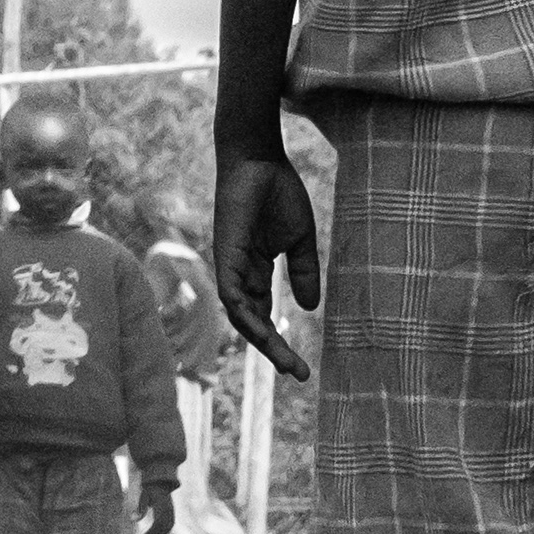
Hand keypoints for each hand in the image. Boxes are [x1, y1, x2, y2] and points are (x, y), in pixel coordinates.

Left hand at [138, 486, 176, 533]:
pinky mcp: (172, 511)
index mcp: (161, 506)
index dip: (152, 531)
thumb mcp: (143, 498)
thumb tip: (134, 520)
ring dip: (161, 533)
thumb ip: (140, 509)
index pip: (158, 522)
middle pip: (164, 526)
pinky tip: (158, 533)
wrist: (159, 483)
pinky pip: (171, 523)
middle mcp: (168, 509)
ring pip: (169, 526)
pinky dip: (166, 530)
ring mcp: (172, 510)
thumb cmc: (149, 490)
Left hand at [214, 150, 320, 380]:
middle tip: (299, 373)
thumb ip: (302, 274)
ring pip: (241, 315)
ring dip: (262, 340)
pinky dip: (244, 314)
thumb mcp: (298, 241)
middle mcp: (239, 274)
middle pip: (252, 323)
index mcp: (255, 271)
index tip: (303, 368)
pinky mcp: (224, 255)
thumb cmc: (277, 193)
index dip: (281, 342)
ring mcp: (230, 266)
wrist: (259, 160)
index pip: (265, 315)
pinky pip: (231, 293)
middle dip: (274, 350)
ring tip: (285, 361)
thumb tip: (309, 308)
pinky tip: (260, 332)